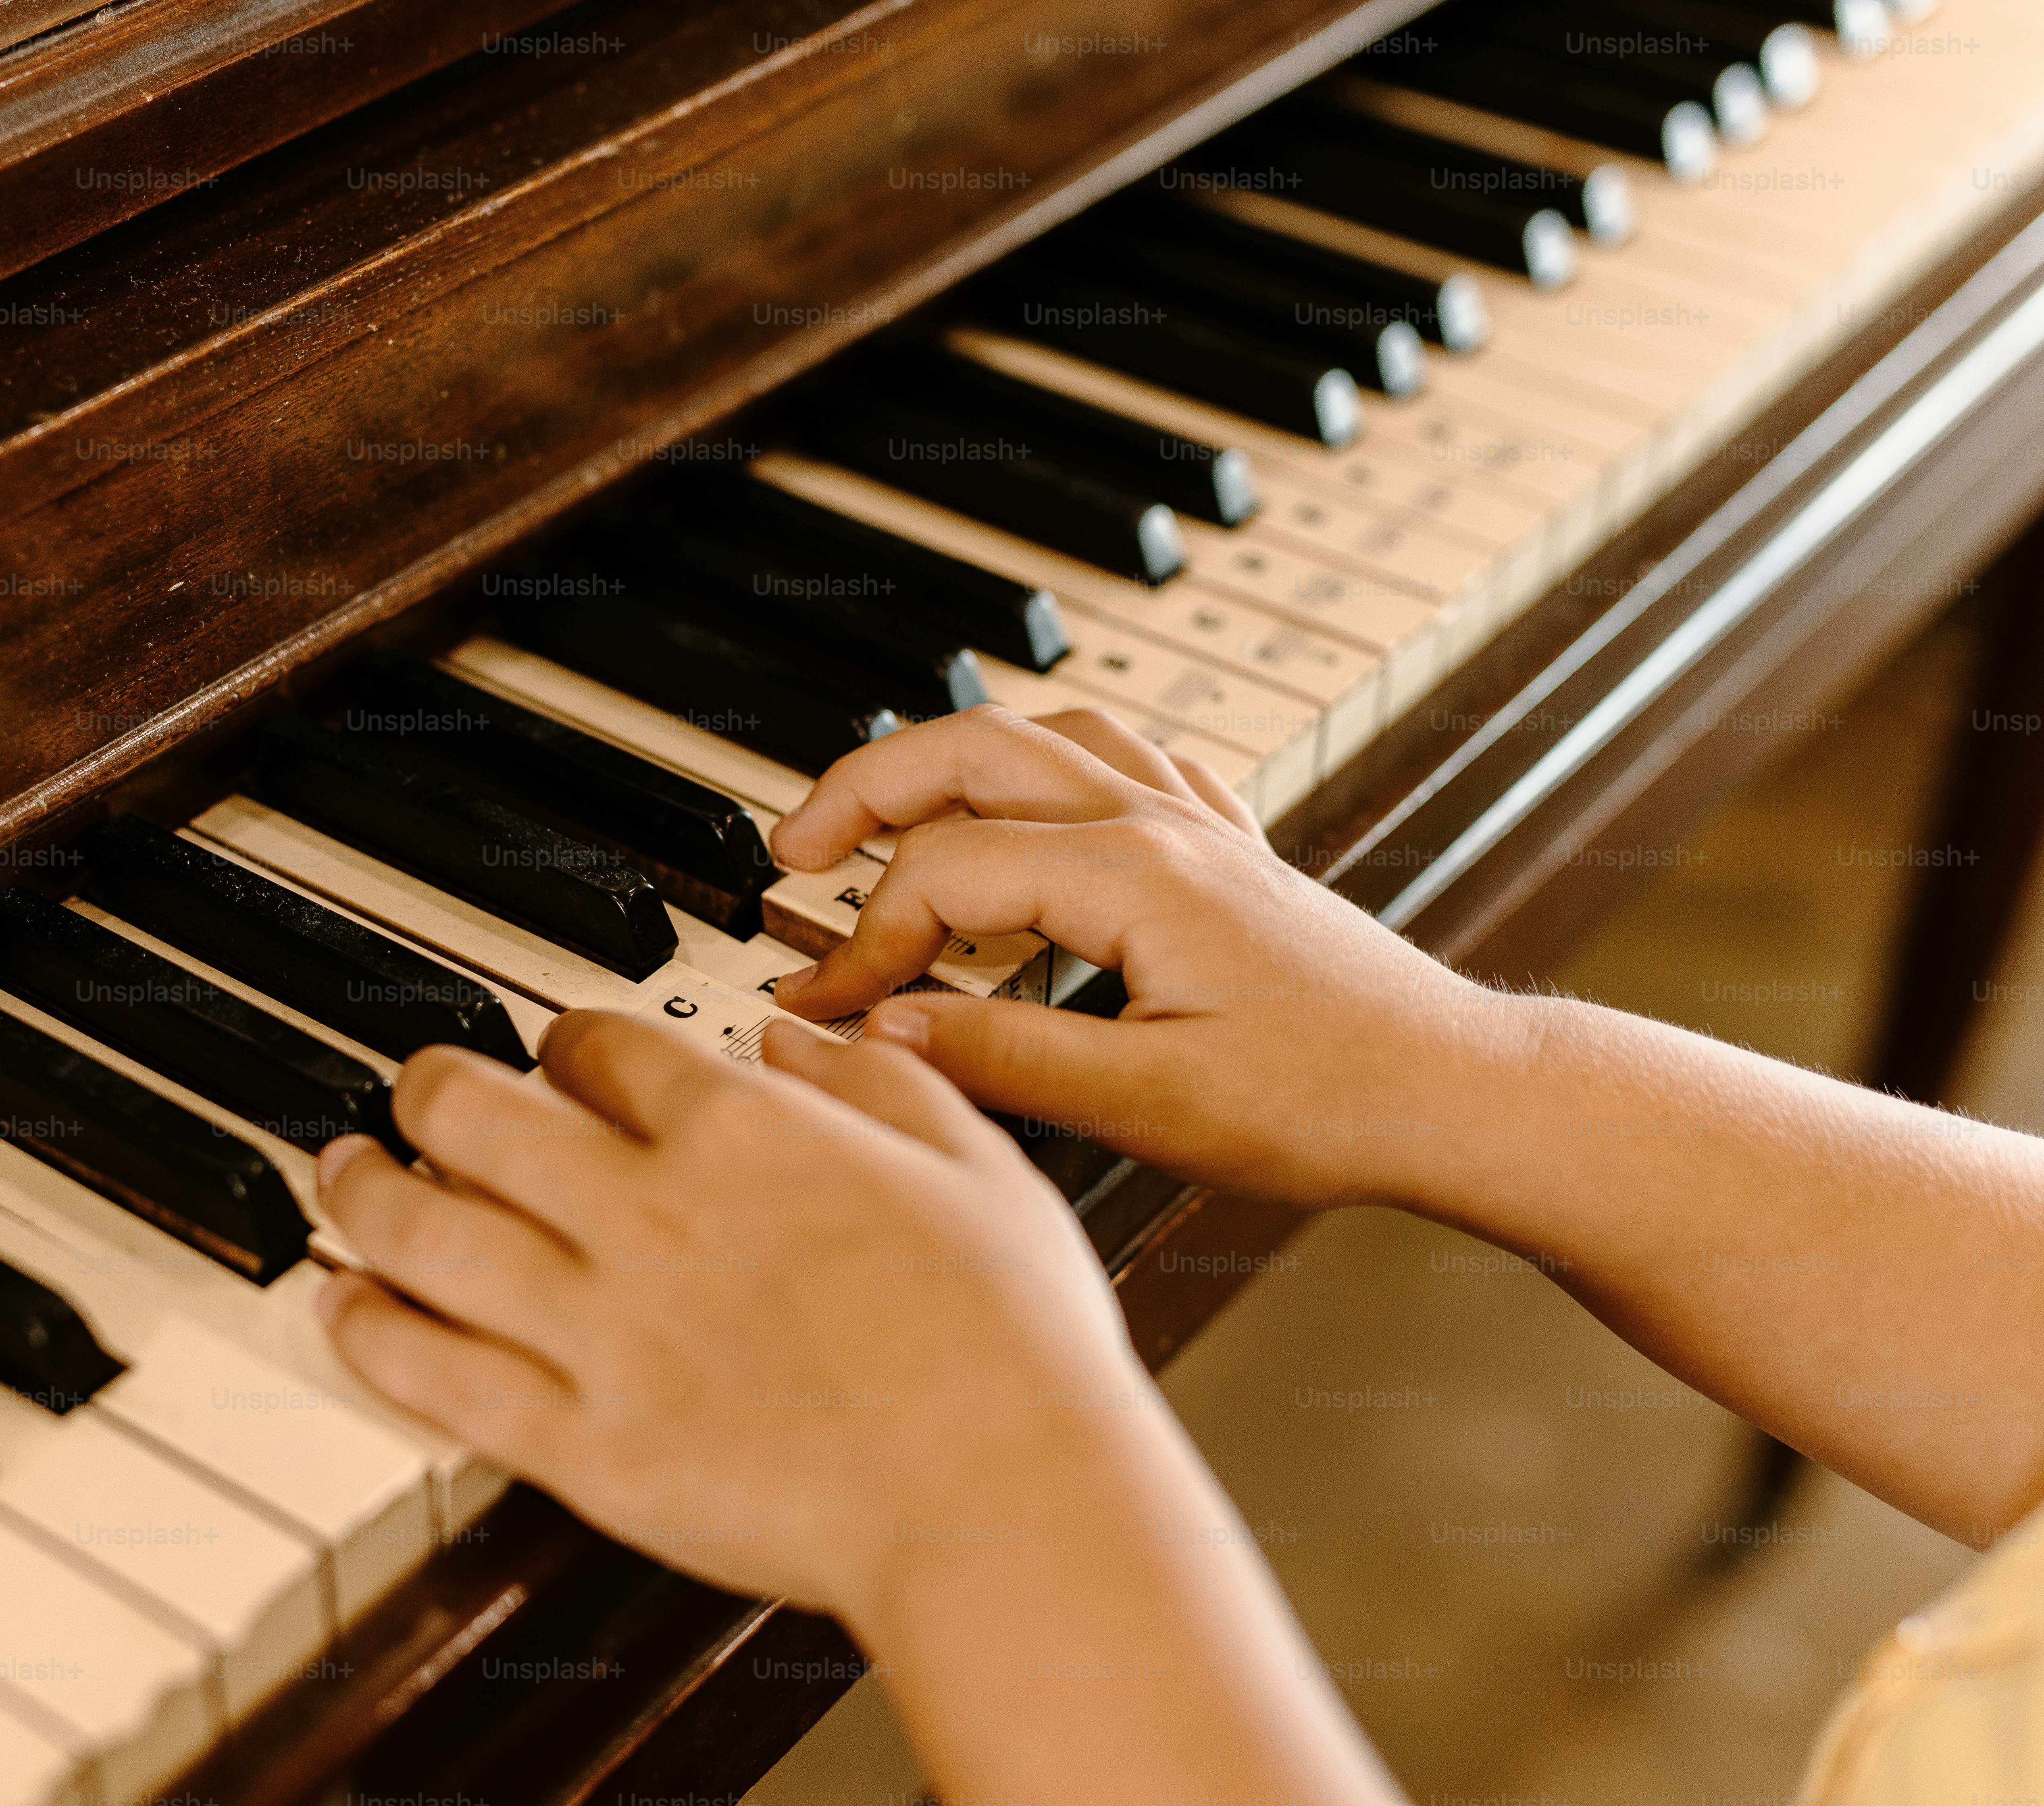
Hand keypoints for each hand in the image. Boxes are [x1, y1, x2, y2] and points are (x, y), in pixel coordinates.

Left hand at [313, 1009, 1406, 1805]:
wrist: (1001, 1497)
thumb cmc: (1014, 1342)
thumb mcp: (978, 1162)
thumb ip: (880, 1085)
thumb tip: (799, 1041)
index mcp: (745, 1133)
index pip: (604, 1045)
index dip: (563, 1038)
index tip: (554, 1051)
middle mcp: (653, 1215)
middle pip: (483, 1115)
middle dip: (429, 1087)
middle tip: (410, 1088)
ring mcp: (608, 1333)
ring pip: (432, 1232)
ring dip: (368, 1190)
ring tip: (343, 1172)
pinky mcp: (589, 1448)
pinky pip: (443, 1375)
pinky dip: (375, 1333)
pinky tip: (346, 1306)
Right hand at [767, 704, 1511, 1210]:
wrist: (1456, 1093)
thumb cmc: (1330, 1103)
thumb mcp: (1150, 1103)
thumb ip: (1003, 1057)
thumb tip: (881, 1029)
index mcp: (1134, 875)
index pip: (943, 875)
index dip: (861, 945)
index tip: (819, 1014)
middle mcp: (1163, 825)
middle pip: (974, 749)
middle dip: (863, 789)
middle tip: (791, 849)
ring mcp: (1199, 828)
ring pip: (1045, 735)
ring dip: (949, 760)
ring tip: (883, 814)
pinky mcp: (1226, 853)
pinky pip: (1123, 761)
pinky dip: (1049, 765)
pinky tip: (1030, 809)